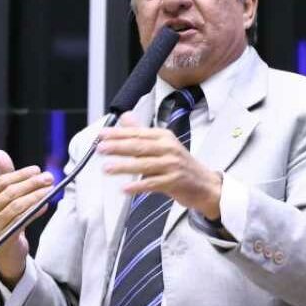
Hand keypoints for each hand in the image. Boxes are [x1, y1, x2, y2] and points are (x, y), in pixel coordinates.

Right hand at [0, 150, 54, 287]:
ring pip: (17, 206)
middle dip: (32, 184)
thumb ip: (3, 174)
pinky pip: (22, 221)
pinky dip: (35, 211)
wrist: (7, 249)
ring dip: (36, 196)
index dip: (21, 174)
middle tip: (49, 177)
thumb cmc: (6, 218)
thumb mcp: (4, 195)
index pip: (2, 182)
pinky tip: (46, 205)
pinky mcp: (4, 238)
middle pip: (10, 193)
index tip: (38, 170)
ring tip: (50, 190)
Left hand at [96, 112, 222, 219]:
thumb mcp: (162, 144)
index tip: (102, 134)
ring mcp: (172, 165)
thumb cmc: (180, 164)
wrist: (205, 184)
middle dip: (118, 147)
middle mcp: (168, 148)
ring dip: (124, 166)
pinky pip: (152, 183)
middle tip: (101, 148)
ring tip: (107, 168)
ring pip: (144, 164)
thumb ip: (141, 132)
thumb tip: (125, 117)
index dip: (118, 133)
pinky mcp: (174, 181)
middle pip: (139, 146)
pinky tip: (125, 188)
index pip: (137, 133)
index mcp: (163, 136)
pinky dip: (138, 185)